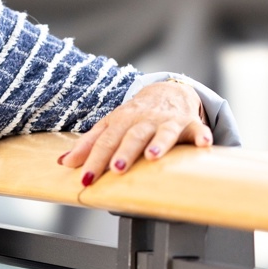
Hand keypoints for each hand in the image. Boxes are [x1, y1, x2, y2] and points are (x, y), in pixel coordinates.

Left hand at [57, 80, 210, 184]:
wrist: (168, 90)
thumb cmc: (136, 114)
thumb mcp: (110, 124)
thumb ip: (89, 143)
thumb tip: (63, 163)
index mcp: (122, 120)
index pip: (105, 141)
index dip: (95, 159)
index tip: (86, 178)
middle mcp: (144, 120)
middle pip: (133, 136)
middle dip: (124, 152)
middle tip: (117, 168)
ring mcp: (167, 121)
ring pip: (163, 131)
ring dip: (159, 143)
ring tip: (153, 156)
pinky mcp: (190, 123)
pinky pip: (197, 129)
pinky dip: (201, 136)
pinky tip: (204, 144)